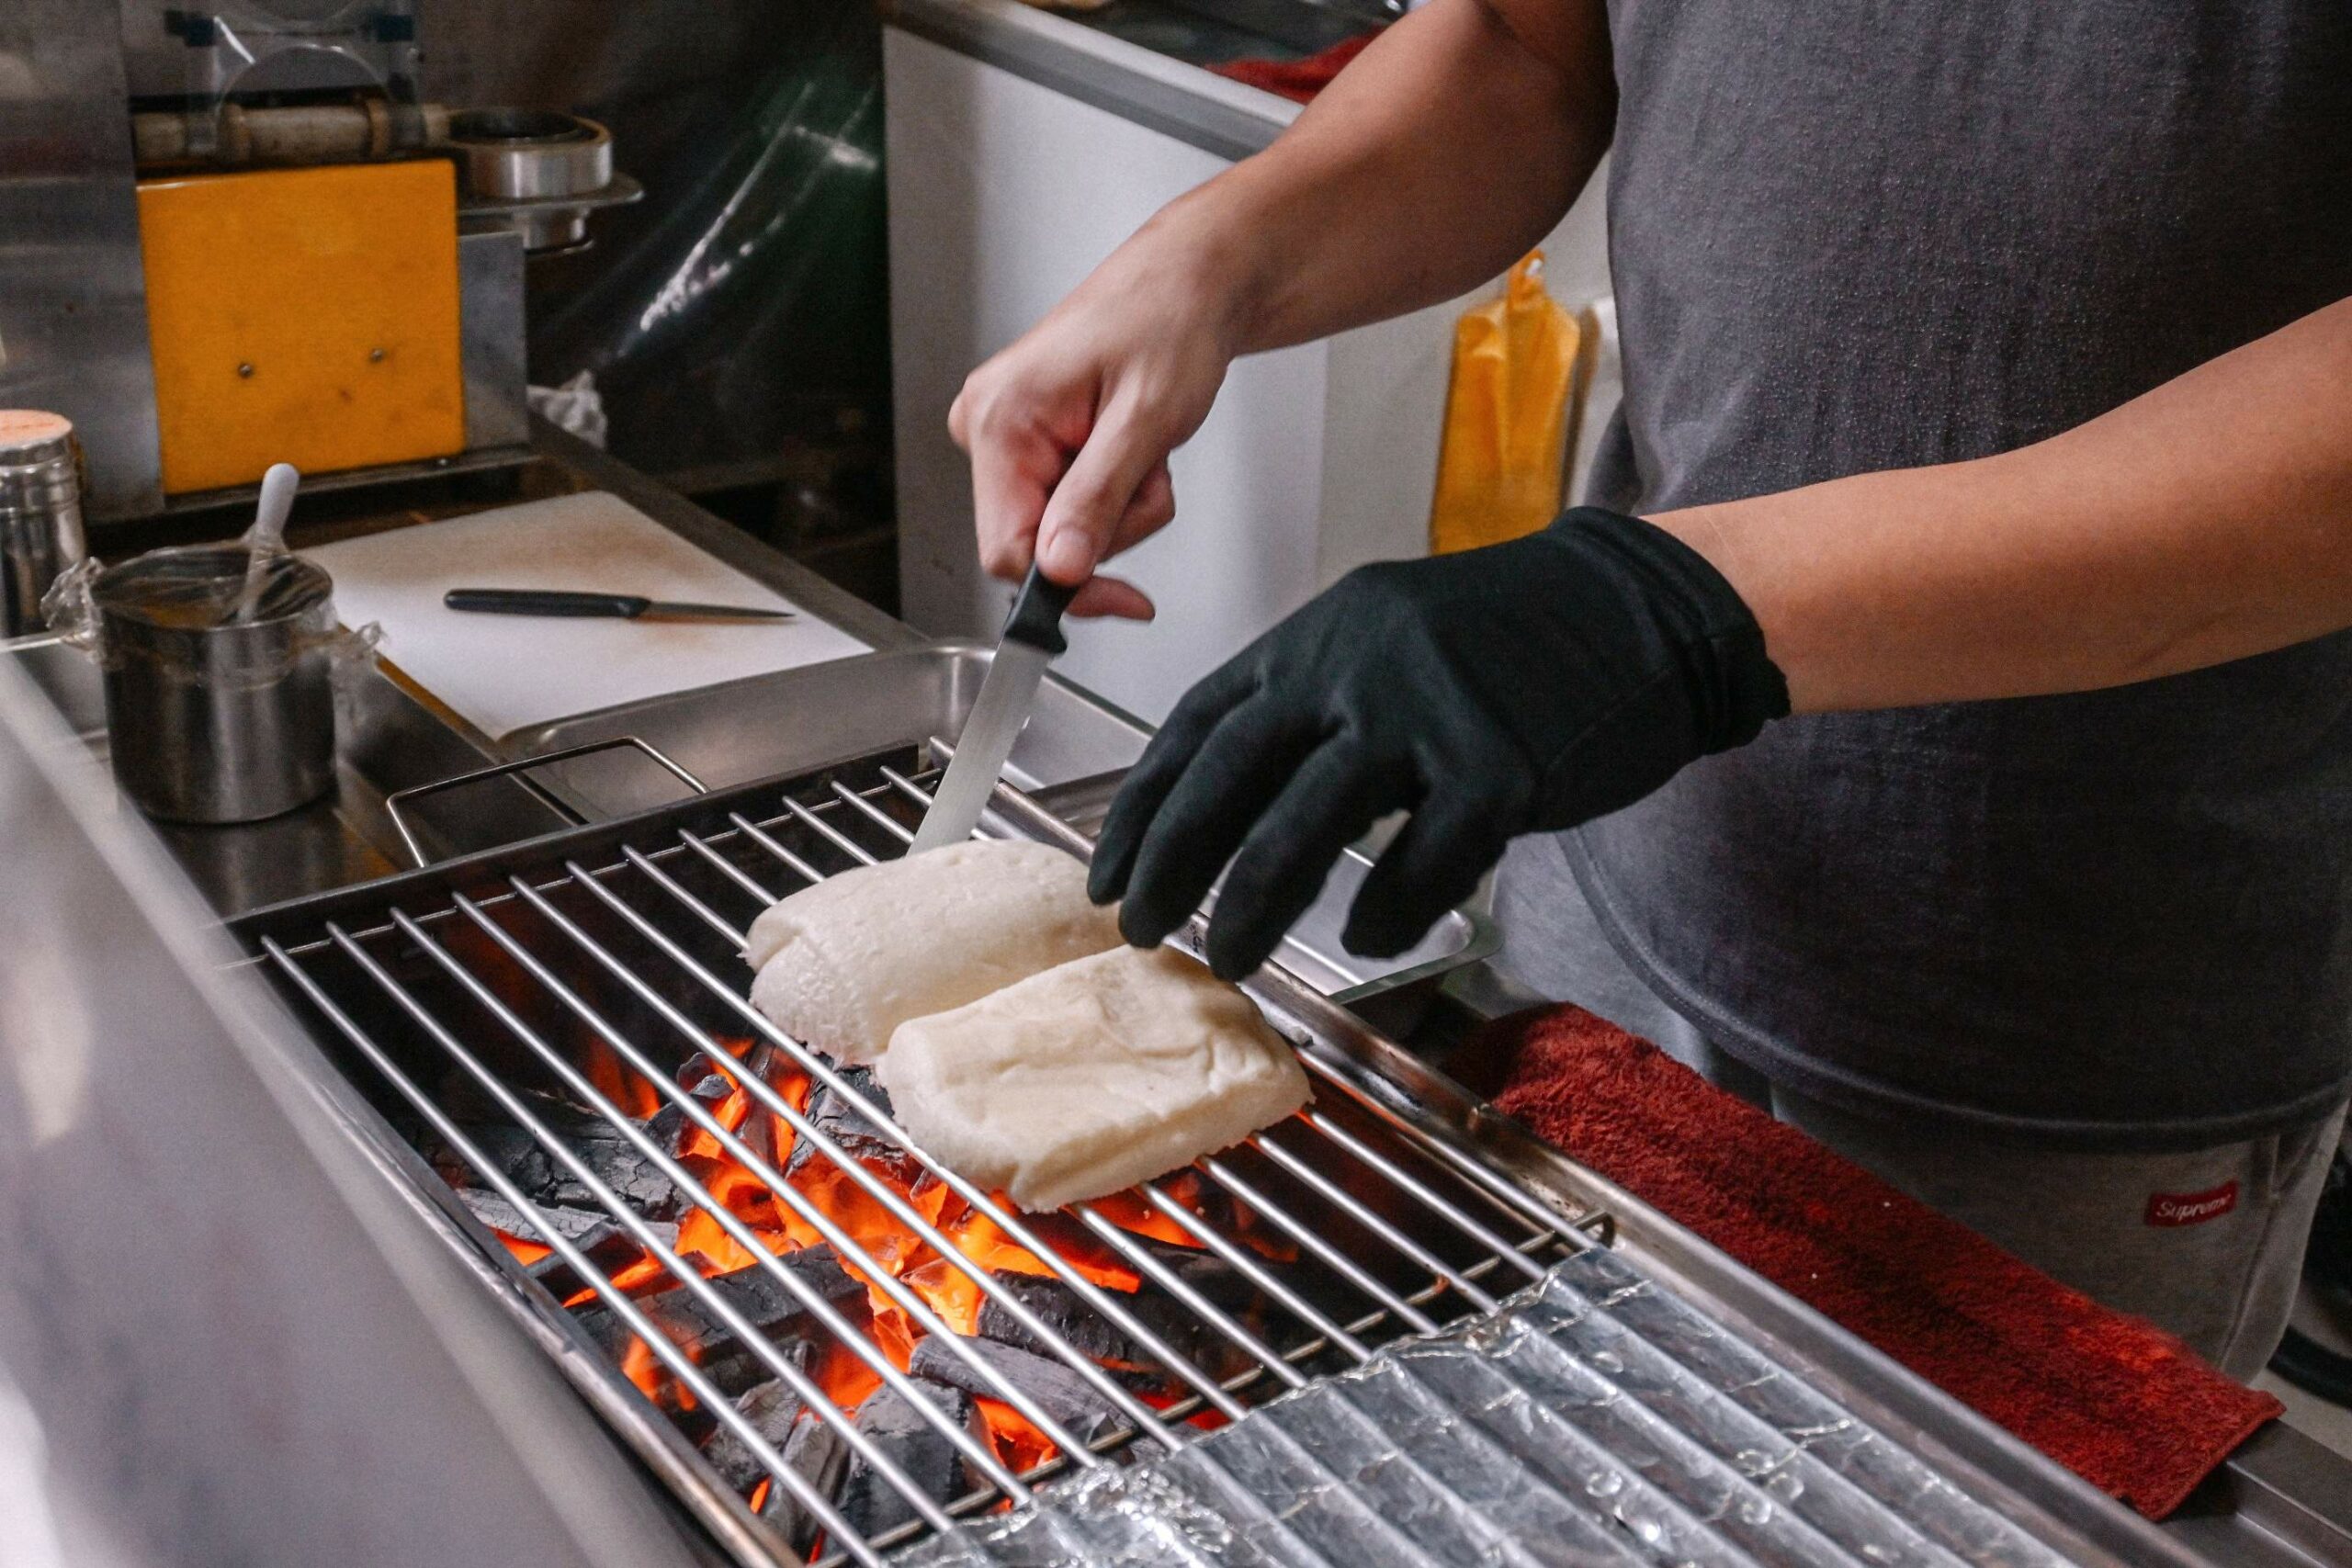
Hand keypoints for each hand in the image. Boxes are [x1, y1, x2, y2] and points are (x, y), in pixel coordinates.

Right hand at [948, 216, 1243, 618]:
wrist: (1187, 282)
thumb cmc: (1169, 320)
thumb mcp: (1144, 420)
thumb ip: (1096, 501)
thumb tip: (1058, 569)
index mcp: (1000, 418)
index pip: (1006, 550)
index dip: (1067, 585)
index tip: (1123, 597)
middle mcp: (988, 425)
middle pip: (1036, 543)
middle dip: (1108, 527)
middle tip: (1149, 474)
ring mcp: (1007, 435)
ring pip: (1060, 530)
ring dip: (1120, 509)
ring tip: (1144, 449)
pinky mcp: (1031, 442)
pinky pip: (1069, 505)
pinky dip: (1114, 492)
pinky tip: (1130, 448)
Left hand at [1089, 509, 1791, 977]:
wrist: (1643, 607)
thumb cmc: (1515, 637)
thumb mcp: (1390, 635)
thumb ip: (1316, 701)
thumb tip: (1238, 797)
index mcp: (1322, 636)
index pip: (1199, 722)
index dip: (1144, 804)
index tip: (1109, 865)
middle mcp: (1360, 666)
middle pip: (1230, 775)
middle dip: (1172, 861)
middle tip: (1137, 926)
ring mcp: (1431, 713)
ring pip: (1306, 825)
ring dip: (1251, 903)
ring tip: (1225, 956)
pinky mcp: (1503, 766)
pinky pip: (1424, 861)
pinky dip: (1386, 911)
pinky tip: (1366, 938)